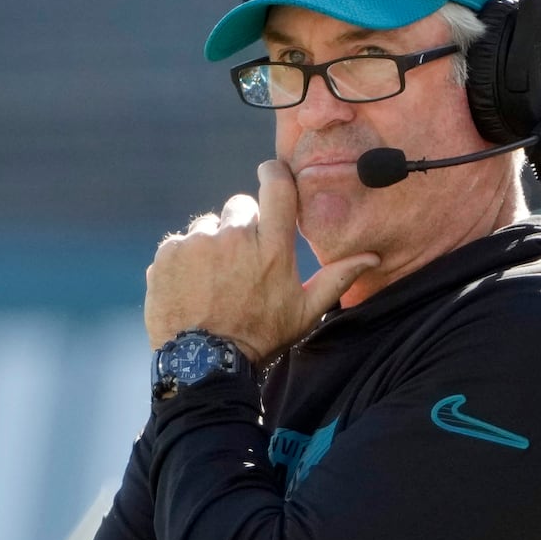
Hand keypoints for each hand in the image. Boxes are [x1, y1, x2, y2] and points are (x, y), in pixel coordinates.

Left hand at [144, 160, 378, 359]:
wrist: (204, 366)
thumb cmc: (260, 337)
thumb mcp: (305, 311)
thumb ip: (337, 277)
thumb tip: (372, 256)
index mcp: (272, 247)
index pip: (276, 185)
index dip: (273, 173)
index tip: (271, 174)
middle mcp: (234, 236)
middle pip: (239, 207)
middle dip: (241, 228)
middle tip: (241, 265)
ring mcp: (197, 243)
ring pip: (207, 227)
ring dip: (211, 246)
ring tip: (214, 282)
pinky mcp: (168, 254)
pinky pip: (179, 244)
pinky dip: (184, 261)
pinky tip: (192, 288)